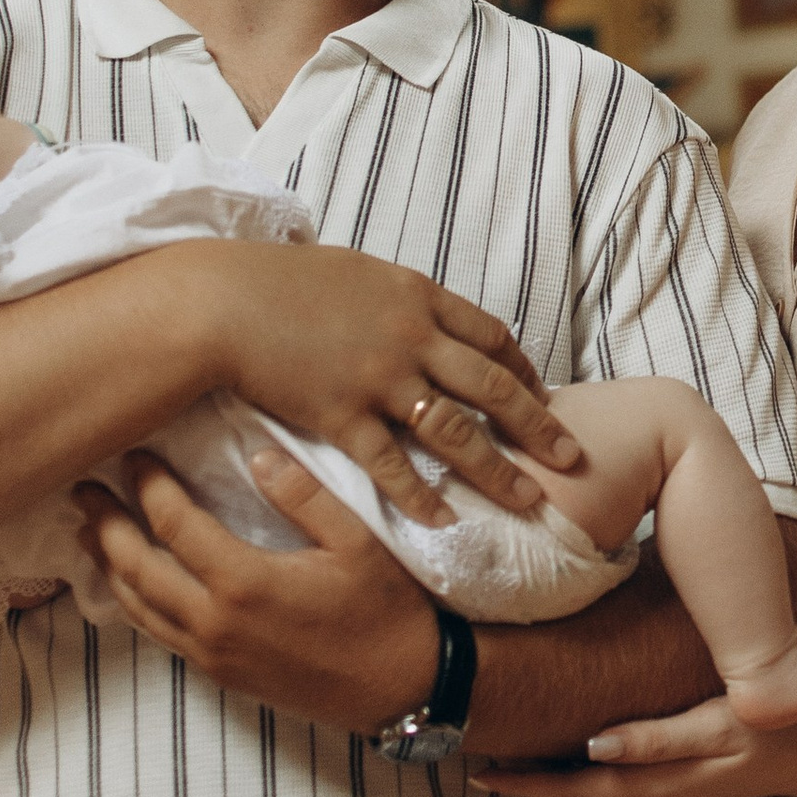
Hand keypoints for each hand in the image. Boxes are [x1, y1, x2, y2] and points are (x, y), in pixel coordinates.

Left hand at [80, 442, 439, 738]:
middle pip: (136, 568)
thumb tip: (257, 457)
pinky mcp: (221, 676)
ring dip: (109, 567)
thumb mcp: (356, 541)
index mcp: (244, 582)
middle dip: (104, 525)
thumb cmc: (386, 611)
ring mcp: (213, 655)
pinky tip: (132, 585)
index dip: (148, 485)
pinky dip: (135, 604)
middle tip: (82, 490)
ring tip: (90, 533)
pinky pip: (160, 635)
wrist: (403, 689)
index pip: (173, 524)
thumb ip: (303, 495)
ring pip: (139, 608)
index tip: (134, 454)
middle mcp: (215, 623)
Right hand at [182, 242, 578, 526]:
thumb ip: (393, 298)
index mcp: (417, 296)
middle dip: (538, 424)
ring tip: (529, 502)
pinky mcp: (342, 415)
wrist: (223, 302)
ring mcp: (379, 379)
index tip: (542, 392)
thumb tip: (413, 307)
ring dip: (497, 471)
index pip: (491, 335)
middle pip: (492, 387)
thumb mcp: (353, 274)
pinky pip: (391, 464)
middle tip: (572, 456)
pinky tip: (444, 522)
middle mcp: (411, 337)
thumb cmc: (279, 283)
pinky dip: (420, 496)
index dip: (522, 367)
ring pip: (456, 432)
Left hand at [469, 713, 770, 796]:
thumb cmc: (764, 728)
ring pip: (597, 793)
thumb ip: (654, 740)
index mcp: (654, 785)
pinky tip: (579, 760)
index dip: (528, 782)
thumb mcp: (713, 729)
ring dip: (555, 782)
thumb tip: (592, 748)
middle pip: (578, 795)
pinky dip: (589, 777)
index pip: (576, 787)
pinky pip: (621, 785)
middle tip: (478, 768)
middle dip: (530, 785)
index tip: (481, 774)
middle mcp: (654, 796)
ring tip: (513, 765)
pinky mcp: (681, 782)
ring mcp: (669, 792)